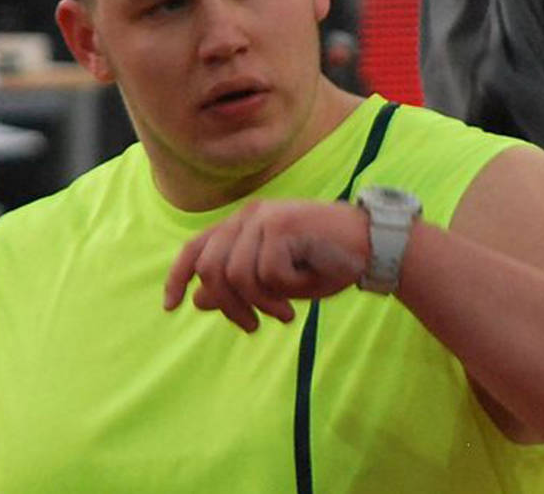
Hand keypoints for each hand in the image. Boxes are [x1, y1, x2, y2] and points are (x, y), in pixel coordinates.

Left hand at [164, 200, 369, 331]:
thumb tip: (198, 300)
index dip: (177, 277)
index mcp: (243, 224)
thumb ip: (238, 285)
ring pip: (237, 275)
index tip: (171, 306)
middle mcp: (248, 216)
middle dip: (228, 305)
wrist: (373, 246)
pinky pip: (268, 275)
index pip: (196, 248)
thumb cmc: (325, 264)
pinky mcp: (281, 226)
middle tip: (253, 326)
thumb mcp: (276, 282)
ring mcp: (264, 218)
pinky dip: (286, 290)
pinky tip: (306, 286)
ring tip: (286, 312)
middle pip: (212, 269)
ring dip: (262, 302)